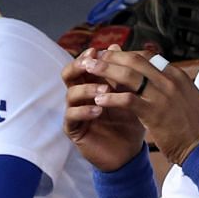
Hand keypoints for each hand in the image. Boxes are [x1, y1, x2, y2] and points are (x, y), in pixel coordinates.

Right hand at [61, 49, 150, 172]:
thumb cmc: (129, 121)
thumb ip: (122, 73)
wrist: (130, 151)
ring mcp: (75, 112)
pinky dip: (84, 110)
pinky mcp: (74, 130)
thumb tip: (115, 46)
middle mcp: (80, 96)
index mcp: (91, 84)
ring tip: (104, 91)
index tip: (96, 51)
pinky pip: (71, 116)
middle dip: (78, 66)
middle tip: (90, 64)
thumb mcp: (129, 94)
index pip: (82, 64)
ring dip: (87, 89)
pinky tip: (98, 110)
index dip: (87, 56)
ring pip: (70, 94)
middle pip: (68, 75)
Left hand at [76, 47, 198, 164]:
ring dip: (106, 70)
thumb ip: (171, 86)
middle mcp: (169, 81)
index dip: (126, 55)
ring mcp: (162, 96)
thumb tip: (155, 78)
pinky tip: (99, 99)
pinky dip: (111, 97)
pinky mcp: (154, 113)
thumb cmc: (194, 127)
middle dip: (112, 57)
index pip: (147, 56)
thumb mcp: (186, 98)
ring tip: (89, 70)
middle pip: (135, 60)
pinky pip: (127, 100)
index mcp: (177, 76)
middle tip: (94, 58)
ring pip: (128, 75)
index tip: (112, 57)